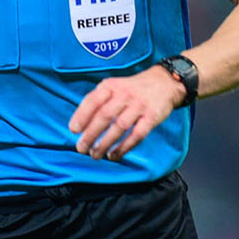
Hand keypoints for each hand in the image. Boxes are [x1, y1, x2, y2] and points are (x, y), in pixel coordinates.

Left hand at [67, 65, 186, 160]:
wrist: (164, 82)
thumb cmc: (132, 89)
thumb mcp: (114, 86)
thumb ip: (98, 101)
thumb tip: (80, 124)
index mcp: (111, 86)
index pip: (93, 100)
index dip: (82, 115)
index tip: (73, 130)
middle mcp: (124, 94)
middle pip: (105, 115)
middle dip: (91, 134)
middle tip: (81, 148)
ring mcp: (139, 105)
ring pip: (120, 126)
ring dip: (105, 143)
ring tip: (95, 154)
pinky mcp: (151, 117)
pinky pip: (137, 134)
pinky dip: (124, 147)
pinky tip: (114, 155)